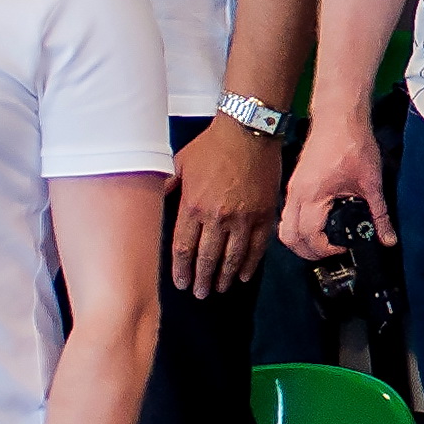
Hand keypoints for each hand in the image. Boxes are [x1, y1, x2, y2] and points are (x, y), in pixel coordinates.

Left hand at [169, 120, 286, 300]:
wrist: (249, 130)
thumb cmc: (213, 144)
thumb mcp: (180, 163)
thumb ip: (169, 186)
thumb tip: (159, 198)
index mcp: (192, 206)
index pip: (183, 249)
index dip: (181, 270)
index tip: (180, 283)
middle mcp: (217, 217)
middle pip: (207, 258)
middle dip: (202, 279)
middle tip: (200, 292)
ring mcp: (244, 217)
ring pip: (233, 257)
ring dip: (225, 276)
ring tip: (220, 288)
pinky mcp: (264, 214)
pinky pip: (258, 246)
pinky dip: (251, 263)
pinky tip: (246, 275)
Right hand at [280, 116, 390, 260]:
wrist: (339, 116)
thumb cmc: (353, 143)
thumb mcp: (371, 182)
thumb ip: (379, 214)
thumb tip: (388, 239)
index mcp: (311, 196)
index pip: (308, 237)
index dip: (325, 249)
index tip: (344, 248)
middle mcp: (296, 195)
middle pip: (288, 237)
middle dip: (307, 252)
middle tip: (332, 252)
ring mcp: (293, 189)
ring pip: (285, 226)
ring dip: (300, 240)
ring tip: (326, 242)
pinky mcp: (296, 183)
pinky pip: (289, 213)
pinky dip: (299, 225)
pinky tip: (321, 224)